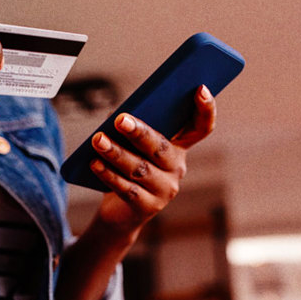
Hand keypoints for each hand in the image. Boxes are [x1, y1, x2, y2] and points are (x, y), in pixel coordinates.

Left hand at [89, 85, 216, 234]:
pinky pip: (127, 188)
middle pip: (161, 147)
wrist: (119, 211)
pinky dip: (109, 175)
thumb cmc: (126, 166)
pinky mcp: (147, 207)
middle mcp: (177, 167)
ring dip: (117, 153)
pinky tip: (95, 163)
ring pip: (140, 168)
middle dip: (140, 132)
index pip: (201, 127)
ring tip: (97, 140)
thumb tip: (117, 116)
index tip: (200, 88)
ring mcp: (165, 189)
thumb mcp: (131, 144)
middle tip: (120, 119)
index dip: (205, 109)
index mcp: (179, 146)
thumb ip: (130, 127)